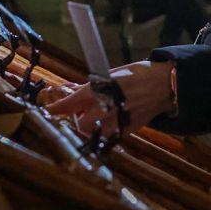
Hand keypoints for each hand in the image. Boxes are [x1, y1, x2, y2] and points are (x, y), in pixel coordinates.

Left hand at [45, 61, 173, 138]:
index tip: (46, 112)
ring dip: (92, 124)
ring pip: (93, 132)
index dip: (56, 109)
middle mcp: (106, 108)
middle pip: (80, 123)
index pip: (70, 103)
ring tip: (101, 113)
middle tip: (86, 108)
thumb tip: (70, 89)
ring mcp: (117, 122)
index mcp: (100, 91)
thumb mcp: (112, 74)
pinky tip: (114, 117)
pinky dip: (106, 128)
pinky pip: (108, 135)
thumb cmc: (138, 74)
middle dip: (80, 117)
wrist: (165, 85)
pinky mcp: (126, 130)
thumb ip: (90, 86)